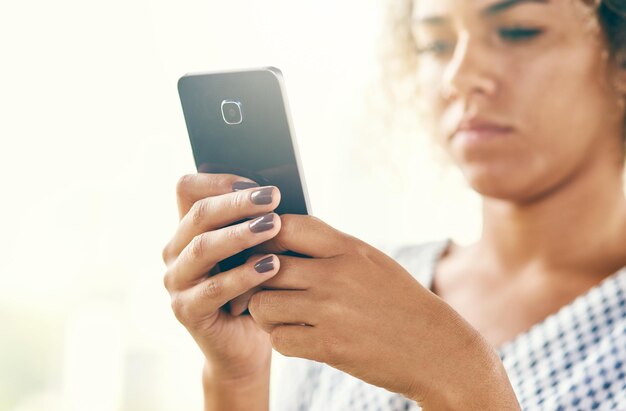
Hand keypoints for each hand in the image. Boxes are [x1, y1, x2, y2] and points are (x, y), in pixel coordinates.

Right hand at [161, 173, 282, 381]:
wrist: (245, 343)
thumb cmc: (255, 287)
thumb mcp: (255, 250)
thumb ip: (256, 223)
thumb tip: (275, 192)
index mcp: (188, 229)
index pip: (188, 189)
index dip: (220, 181)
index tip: (258, 182)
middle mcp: (175, 250)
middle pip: (198, 214)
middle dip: (238, 203)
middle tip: (273, 197)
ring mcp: (176, 281)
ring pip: (202, 247)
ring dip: (240, 234)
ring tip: (273, 226)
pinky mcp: (185, 310)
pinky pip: (213, 289)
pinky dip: (244, 275)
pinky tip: (271, 266)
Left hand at [246, 215, 518, 408]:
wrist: (436, 350)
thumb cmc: (400, 301)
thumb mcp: (371, 261)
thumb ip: (330, 248)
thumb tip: (284, 234)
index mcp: (348, 248)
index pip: (286, 225)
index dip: (265, 235)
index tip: (263, 248)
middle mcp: (335, 275)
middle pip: (264, 265)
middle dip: (257, 278)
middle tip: (263, 288)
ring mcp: (330, 311)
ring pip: (263, 304)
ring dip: (265, 312)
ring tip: (281, 315)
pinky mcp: (328, 347)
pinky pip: (278, 339)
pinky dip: (283, 340)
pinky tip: (299, 337)